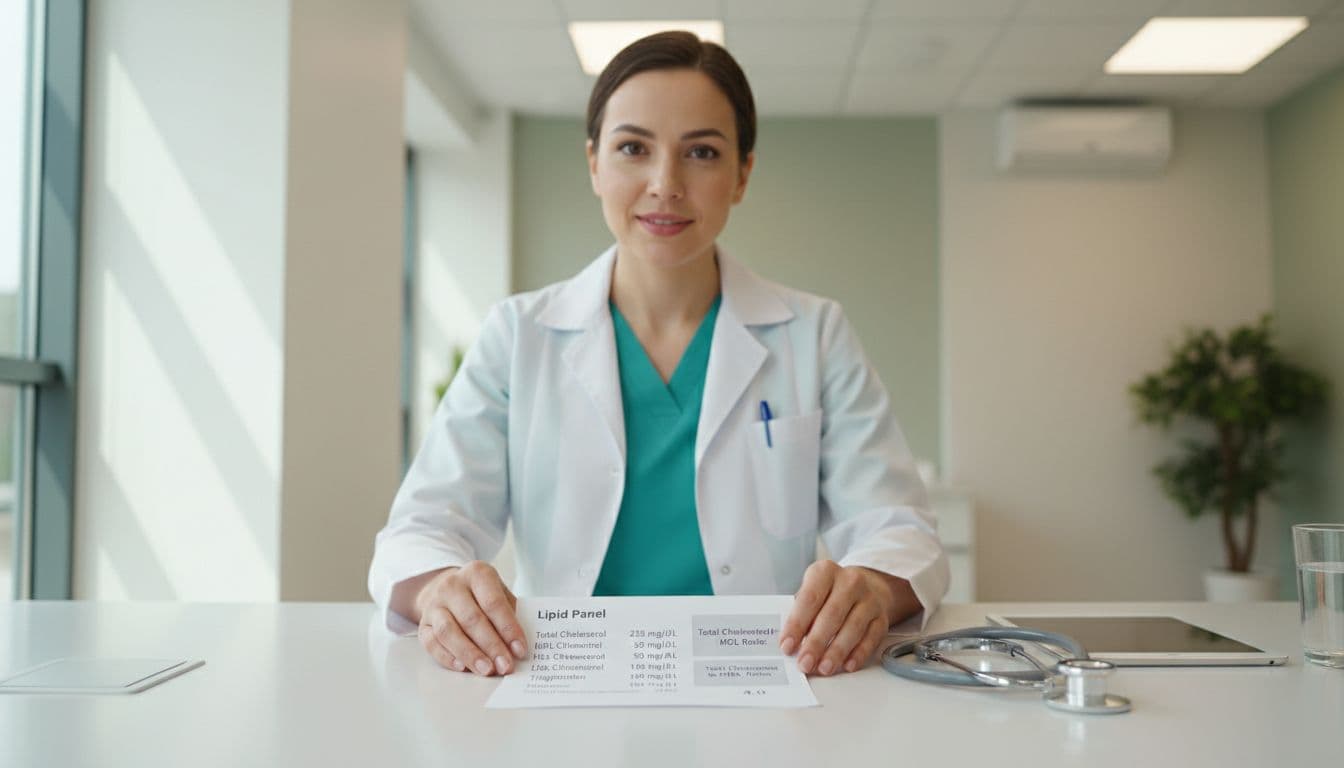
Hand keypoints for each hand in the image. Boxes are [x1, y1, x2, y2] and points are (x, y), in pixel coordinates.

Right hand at [414, 561, 527, 675]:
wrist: (448, 588)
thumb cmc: (482, 595)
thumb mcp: (500, 593)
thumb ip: (511, 615)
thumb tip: (518, 647)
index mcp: (477, 573)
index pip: (493, 603)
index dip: (508, 628)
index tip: (520, 650)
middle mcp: (452, 586)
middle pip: (472, 619)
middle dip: (491, 646)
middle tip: (505, 666)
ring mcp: (434, 605)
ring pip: (449, 632)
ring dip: (470, 654)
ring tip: (486, 670)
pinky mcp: (423, 624)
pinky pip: (432, 643)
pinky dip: (447, 657)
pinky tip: (463, 668)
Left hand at [779, 561, 912, 675]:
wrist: (866, 586)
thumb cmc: (830, 593)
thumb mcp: (812, 592)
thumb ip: (800, 613)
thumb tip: (790, 643)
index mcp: (825, 572)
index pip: (809, 599)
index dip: (797, 625)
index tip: (787, 646)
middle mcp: (850, 581)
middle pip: (831, 615)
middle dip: (816, 643)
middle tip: (805, 663)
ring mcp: (869, 599)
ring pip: (852, 628)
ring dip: (836, 652)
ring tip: (824, 668)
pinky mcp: (882, 617)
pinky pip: (871, 638)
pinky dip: (859, 654)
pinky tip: (847, 665)